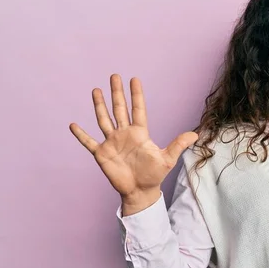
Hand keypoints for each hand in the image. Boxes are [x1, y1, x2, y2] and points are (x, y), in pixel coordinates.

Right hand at [69, 74, 198, 197]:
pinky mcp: (102, 154)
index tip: (134, 79)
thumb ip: (178, 145)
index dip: (136, 95)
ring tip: (96, 90)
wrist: (140, 191)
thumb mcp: (168, 159)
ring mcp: (112, 143)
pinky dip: (81, 135)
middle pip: (119, 109)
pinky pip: (89, 142)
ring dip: (99, 105)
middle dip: (117, 93)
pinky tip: (73, 125)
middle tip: (114, 75)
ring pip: (104, 120)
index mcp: (140, 133)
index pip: (137, 109)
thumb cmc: (154, 175)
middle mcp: (124, 134)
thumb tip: (195, 134)